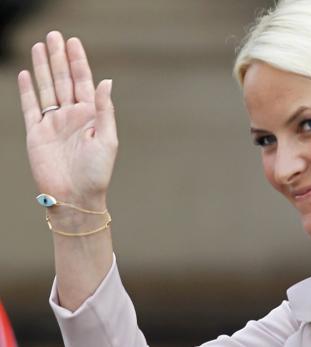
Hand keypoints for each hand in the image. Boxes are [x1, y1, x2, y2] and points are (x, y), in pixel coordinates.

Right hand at [17, 31, 116, 206]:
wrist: (76, 197)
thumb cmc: (97, 173)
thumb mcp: (107, 139)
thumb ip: (104, 110)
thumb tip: (106, 82)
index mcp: (91, 116)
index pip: (83, 82)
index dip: (78, 61)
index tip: (73, 42)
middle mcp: (72, 116)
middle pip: (63, 80)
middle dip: (59, 58)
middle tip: (54, 35)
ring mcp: (53, 124)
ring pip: (46, 89)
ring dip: (43, 68)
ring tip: (40, 46)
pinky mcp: (37, 134)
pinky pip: (31, 107)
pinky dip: (28, 91)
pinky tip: (28, 74)